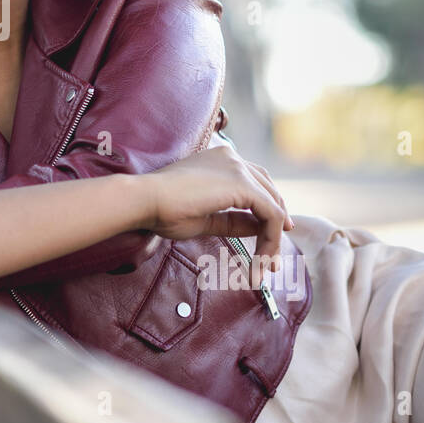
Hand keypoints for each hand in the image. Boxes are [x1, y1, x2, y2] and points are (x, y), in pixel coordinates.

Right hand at [141, 144, 293, 287]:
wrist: (145, 200)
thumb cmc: (163, 210)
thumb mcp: (205, 217)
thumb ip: (233, 220)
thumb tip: (258, 229)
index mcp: (219, 160)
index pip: (253, 180)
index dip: (266, 206)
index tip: (271, 233)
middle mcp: (232, 158)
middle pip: (268, 188)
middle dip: (277, 220)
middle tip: (276, 252)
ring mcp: (238, 169)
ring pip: (273, 204)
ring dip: (273, 236)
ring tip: (268, 264)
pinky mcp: (242, 184)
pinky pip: (271, 213)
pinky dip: (271, 238)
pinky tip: (264, 257)